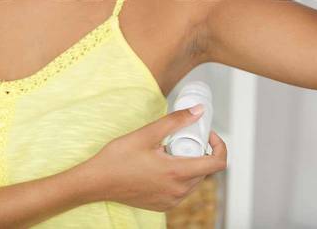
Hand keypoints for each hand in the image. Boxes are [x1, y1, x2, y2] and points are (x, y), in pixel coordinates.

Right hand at [81, 107, 227, 211]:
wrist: (97, 182)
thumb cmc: (118, 158)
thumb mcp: (147, 134)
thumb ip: (175, 121)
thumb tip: (198, 111)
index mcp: (177, 173)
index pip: (217, 163)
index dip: (219, 146)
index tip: (208, 134)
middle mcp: (178, 191)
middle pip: (205, 170)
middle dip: (201, 151)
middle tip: (183, 137)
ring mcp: (171, 200)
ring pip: (194, 180)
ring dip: (190, 164)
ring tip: (170, 150)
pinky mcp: (163, 205)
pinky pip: (181, 189)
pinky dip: (179, 176)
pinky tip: (161, 165)